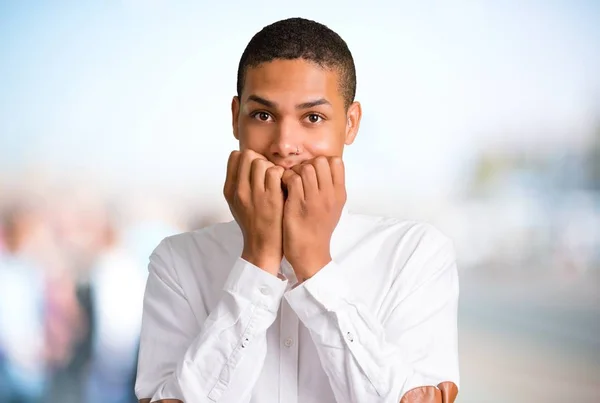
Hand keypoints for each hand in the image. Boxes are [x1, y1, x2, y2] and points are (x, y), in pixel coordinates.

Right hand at [223, 150, 284, 274]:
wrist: (262, 247)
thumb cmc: (253, 224)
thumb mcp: (237, 204)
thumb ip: (238, 183)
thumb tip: (244, 162)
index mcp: (230, 190)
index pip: (235, 157)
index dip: (249, 158)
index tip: (256, 169)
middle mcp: (239, 190)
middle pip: (248, 155)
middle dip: (261, 160)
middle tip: (268, 174)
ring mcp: (255, 194)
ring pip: (261, 162)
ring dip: (272, 167)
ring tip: (276, 180)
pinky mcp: (271, 198)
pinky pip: (275, 172)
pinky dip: (282, 174)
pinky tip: (284, 185)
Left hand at [281, 156, 345, 281]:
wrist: (310, 253)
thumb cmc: (319, 231)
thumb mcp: (334, 208)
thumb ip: (331, 189)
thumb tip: (326, 170)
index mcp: (339, 194)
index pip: (336, 162)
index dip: (322, 161)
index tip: (314, 171)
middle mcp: (329, 195)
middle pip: (321, 161)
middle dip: (308, 163)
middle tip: (300, 175)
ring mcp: (314, 199)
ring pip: (306, 168)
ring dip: (295, 171)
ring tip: (291, 182)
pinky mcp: (298, 204)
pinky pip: (292, 179)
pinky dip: (286, 179)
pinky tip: (284, 188)